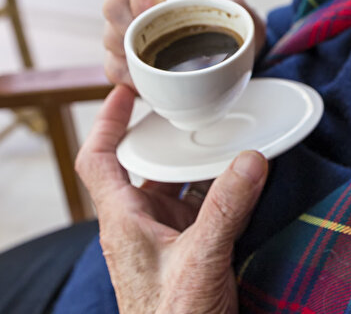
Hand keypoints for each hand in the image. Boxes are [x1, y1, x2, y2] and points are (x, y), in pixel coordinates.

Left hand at [76, 85, 267, 312]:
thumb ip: (226, 208)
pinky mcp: (188, 251)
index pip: (99, 160)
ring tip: (222, 132)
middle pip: (144, 164)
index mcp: (123, 222)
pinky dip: (218, 186)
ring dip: (197, 160)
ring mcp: (164, 239)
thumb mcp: (202, 260)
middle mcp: (139, 225)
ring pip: (176, 184)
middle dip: (167, 133)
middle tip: (190, 103)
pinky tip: (240, 176)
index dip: (106, 120)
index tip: (125, 90)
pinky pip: (200, 205)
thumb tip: (251, 158)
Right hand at [102, 0, 264, 86]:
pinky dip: (128, 75)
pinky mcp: (126, 43)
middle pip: (116, 2)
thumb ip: (233, 6)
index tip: (160, 13)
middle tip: (158, 48)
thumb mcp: (243, 8)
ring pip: (110, 32)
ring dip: (131, 55)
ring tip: (158, 68)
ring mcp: (131, 15)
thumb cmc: (234, 17)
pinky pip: (113, 61)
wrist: (236, 41)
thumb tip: (213, 9)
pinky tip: (147, 81)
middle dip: (133, 30)